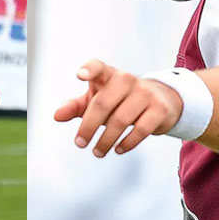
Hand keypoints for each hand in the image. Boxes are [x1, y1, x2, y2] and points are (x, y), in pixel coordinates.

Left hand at [55, 60, 183, 157]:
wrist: (161, 100)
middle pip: (103, 104)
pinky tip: (118, 149)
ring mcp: (145, 94)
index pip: (98, 68)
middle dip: (88, 126)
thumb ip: (76, 106)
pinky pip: (141, 130)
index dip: (90, 70)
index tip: (80, 75)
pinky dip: (127, 143)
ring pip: (120, 120)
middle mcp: (127, 80)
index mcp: (109, 75)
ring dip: (106, 140)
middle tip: (80, 143)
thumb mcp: (97, 99)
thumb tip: (56, 116)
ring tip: (97, 152)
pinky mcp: (159, 109)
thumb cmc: (120, 100)